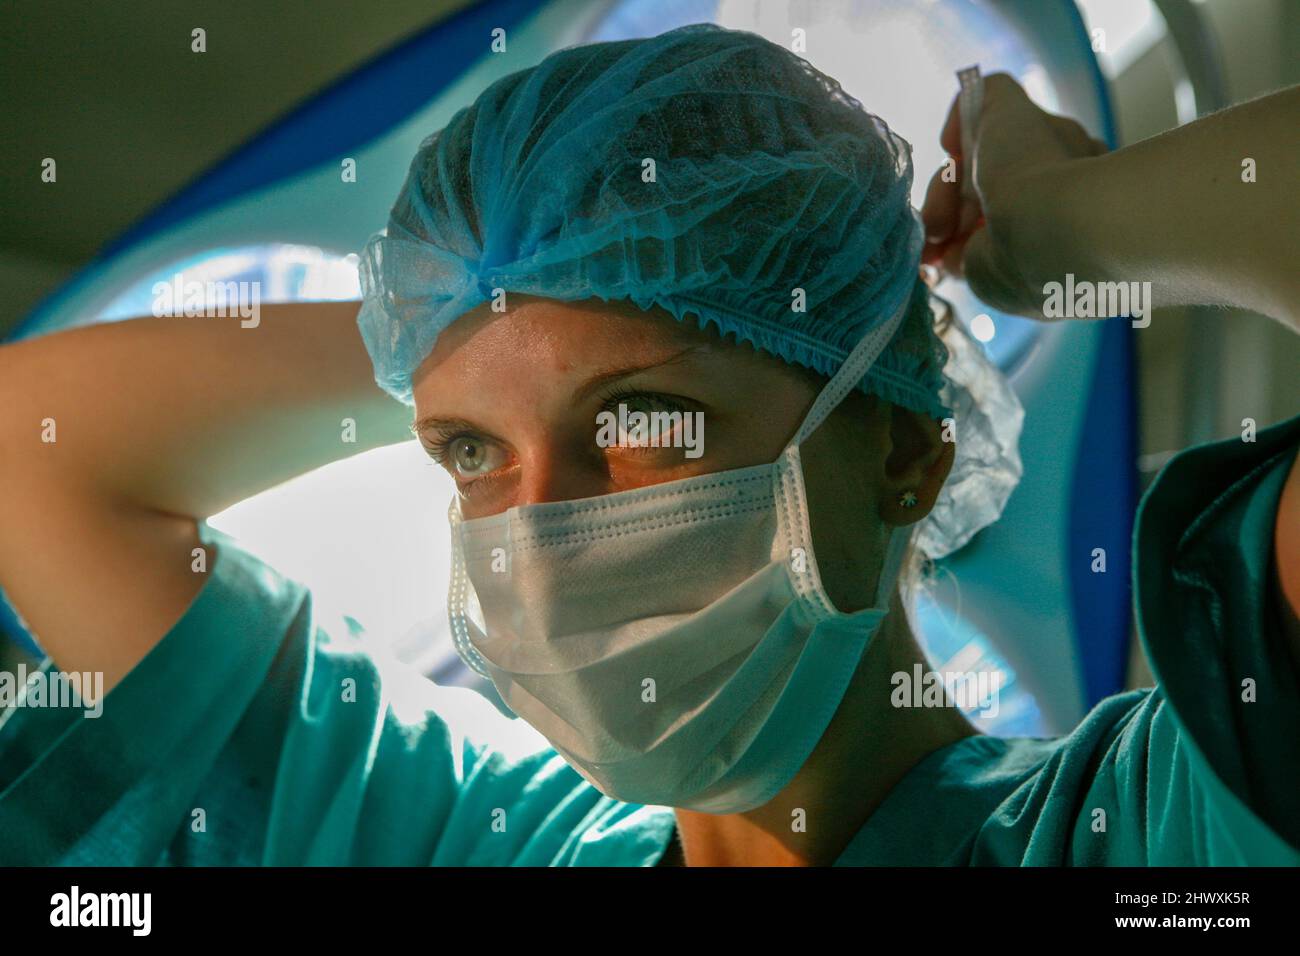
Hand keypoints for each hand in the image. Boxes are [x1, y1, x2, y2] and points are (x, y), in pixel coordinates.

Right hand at [920, 73, 1108, 319]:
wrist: (1050, 237)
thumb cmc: (1033, 165)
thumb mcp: (1006, 107)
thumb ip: (982, 98)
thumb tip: (955, 136)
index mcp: (1057, 158)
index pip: (1003, 151)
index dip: (970, 152)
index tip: (952, 153)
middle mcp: (1043, 200)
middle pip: (976, 187)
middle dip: (948, 192)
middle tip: (942, 201)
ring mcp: (1019, 242)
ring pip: (960, 222)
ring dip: (938, 221)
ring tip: (936, 231)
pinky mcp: (996, 277)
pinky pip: (954, 258)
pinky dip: (936, 252)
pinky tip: (931, 251)